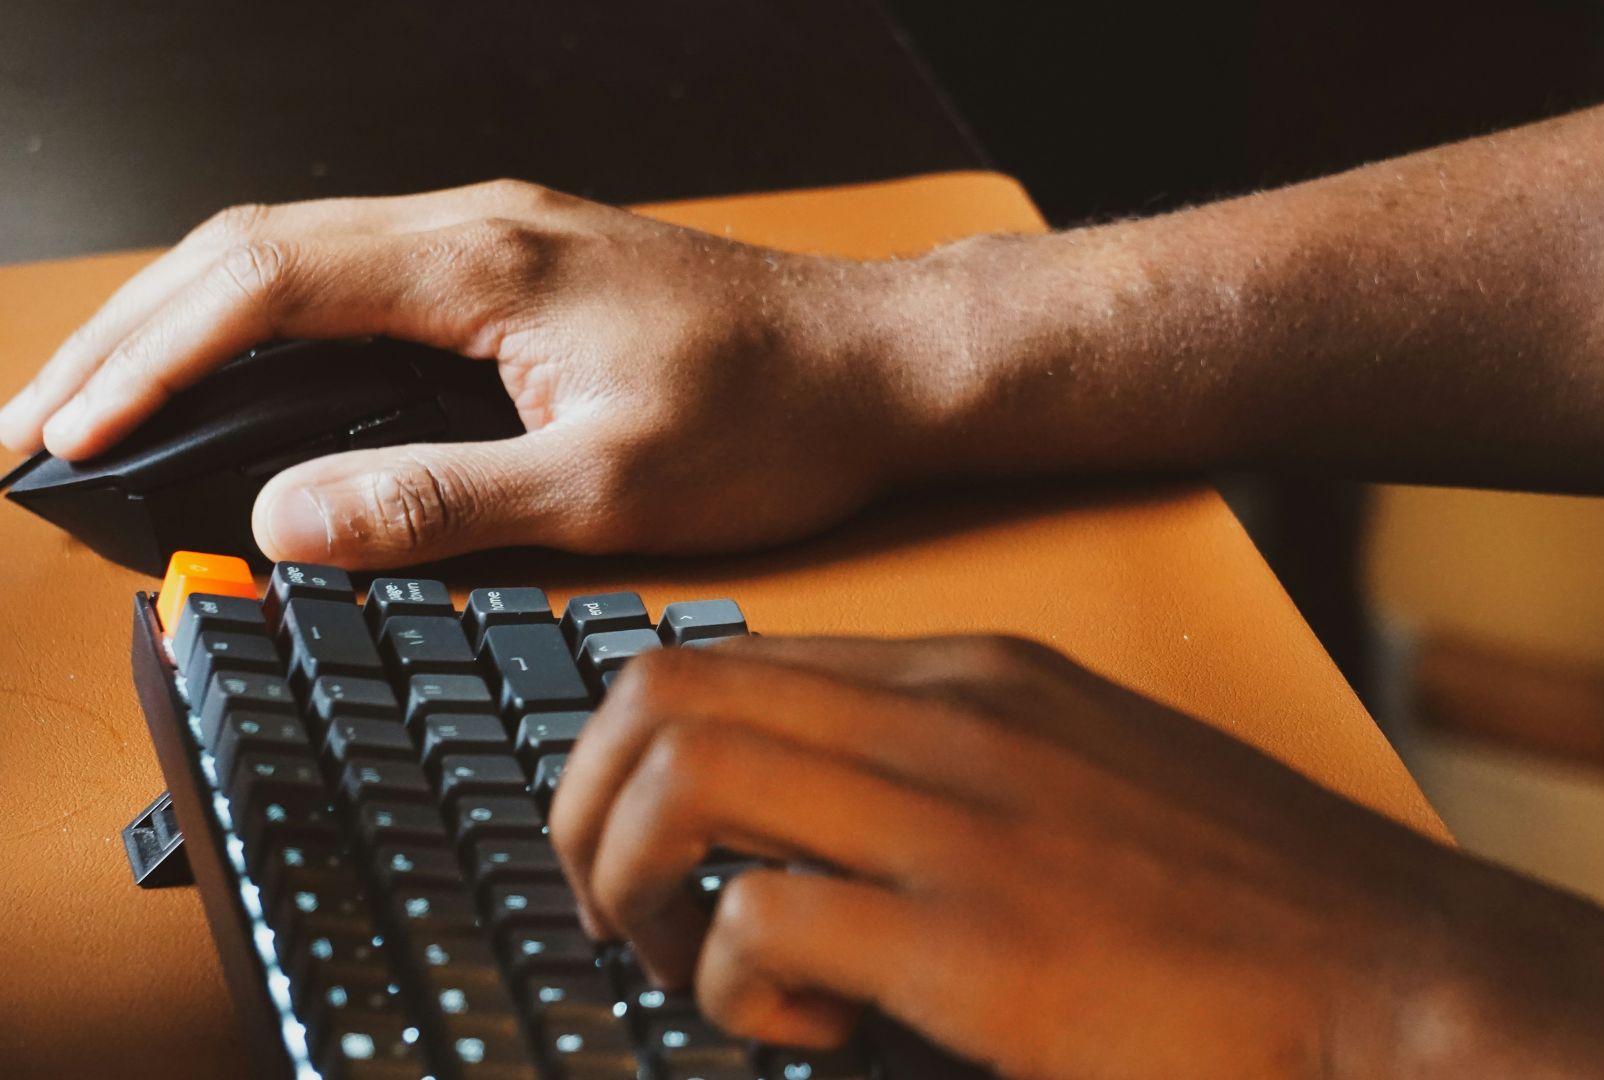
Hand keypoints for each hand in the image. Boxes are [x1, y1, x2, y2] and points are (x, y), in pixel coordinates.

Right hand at [0, 181, 939, 566]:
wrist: (880, 363)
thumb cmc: (778, 416)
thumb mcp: (612, 487)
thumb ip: (444, 501)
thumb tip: (290, 522)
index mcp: (485, 262)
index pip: (262, 282)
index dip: (146, 359)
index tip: (67, 436)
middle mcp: (478, 226)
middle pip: (250, 250)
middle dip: (127, 334)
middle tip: (33, 425)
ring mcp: (497, 239)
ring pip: (296, 256)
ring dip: (188, 326)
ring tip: (102, 404)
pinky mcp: (521, 270)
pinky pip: (357, 278)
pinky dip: (270, 327)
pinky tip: (243, 380)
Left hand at [549, 635, 1603, 1078]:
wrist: (1393, 972)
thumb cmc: (1242, 896)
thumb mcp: (1086, 775)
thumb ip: (954, 768)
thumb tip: (814, 818)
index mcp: (977, 674)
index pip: (732, 656)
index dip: (640, 751)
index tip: (639, 841)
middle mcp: (953, 715)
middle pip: (666, 693)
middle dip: (589, 806)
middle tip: (615, 906)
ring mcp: (964, 816)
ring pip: (687, 779)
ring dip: (636, 882)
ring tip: (684, 963)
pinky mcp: (975, 939)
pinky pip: (764, 924)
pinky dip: (739, 985)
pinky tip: (812, 1027)